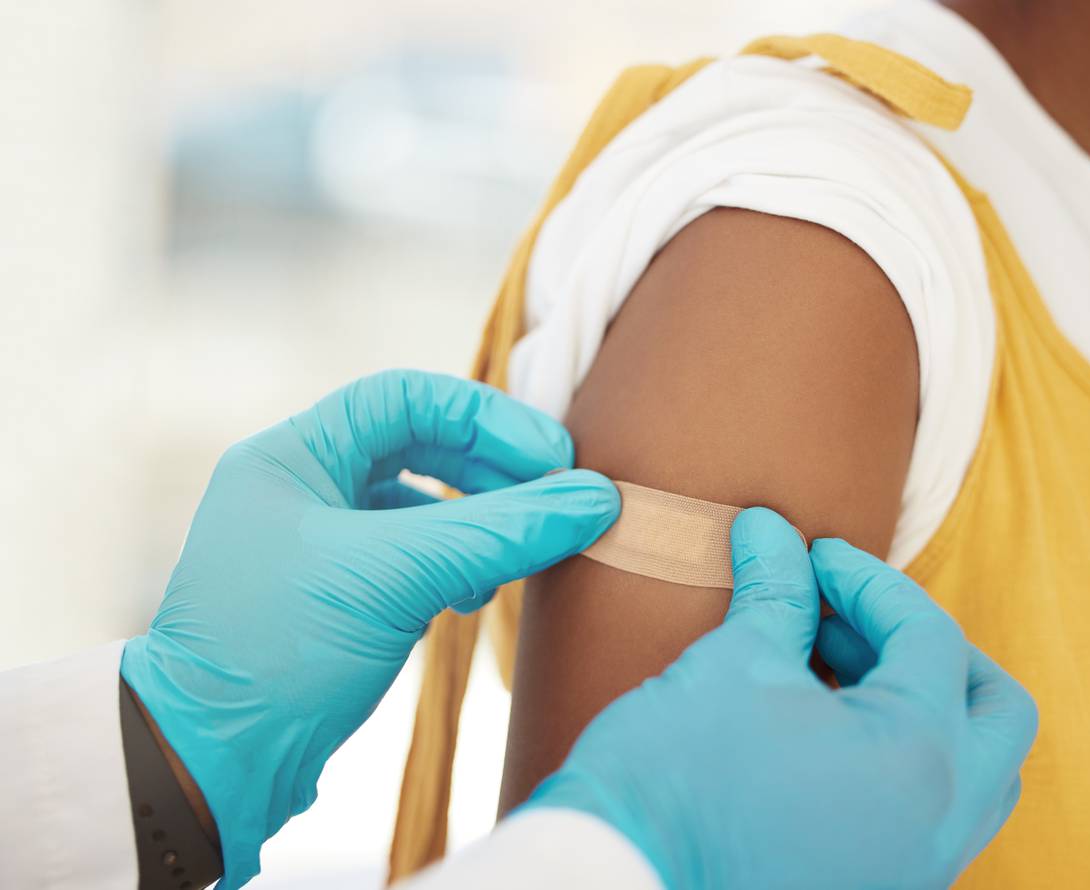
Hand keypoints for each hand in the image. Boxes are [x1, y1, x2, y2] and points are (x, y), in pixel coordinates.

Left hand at [120, 370, 619, 888]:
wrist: (208, 769)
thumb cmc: (276, 654)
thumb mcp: (396, 577)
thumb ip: (498, 532)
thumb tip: (595, 499)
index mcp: (293, 457)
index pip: (408, 398)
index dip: (489, 419)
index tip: (554, 458)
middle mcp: (301, 488)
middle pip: (419, 445)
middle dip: (492, 468)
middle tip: (555, 495)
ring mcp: (316, 544)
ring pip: (419, 503)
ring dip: (479, 517)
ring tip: (525, 546)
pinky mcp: (335, 597)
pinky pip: (411, 555)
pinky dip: (456, 563)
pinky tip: (479, 592)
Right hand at [527, 508, 1036, 889]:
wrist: (614, 883)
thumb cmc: (672, 779)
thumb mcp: (733, 665)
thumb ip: (776, 592)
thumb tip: (772, 531)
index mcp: (920, 760)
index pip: (930, 639)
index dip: (869, 581)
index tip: (812, 555)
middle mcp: (940, 825)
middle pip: (995, 710)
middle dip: (928, 645)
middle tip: (853, 615)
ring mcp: (914, 870)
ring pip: (973, 771)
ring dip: (921, 703)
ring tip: (834, 664)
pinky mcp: (876, 888)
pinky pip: (929, 815)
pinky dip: (899, 759)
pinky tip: (823, 725)